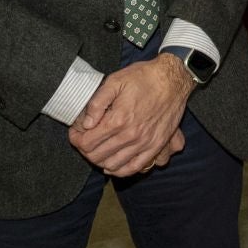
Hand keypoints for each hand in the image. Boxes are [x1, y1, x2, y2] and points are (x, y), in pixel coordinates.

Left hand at [69, 54, 193, 175]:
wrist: (172, 79)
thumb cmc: (143, 77)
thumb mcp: (115, 81)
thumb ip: (97, 103)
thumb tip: (86, 123)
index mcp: (118, 119)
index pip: (87, 142)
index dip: (76, 139)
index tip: (75, 133)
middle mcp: (131, 135)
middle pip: (97, 156)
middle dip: (85, 150)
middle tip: (84, 140)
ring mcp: (145, 143)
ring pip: (113, 165)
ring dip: (100, 161)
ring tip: (98, 150)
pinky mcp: (156, 145)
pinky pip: (135, 167)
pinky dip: (120, 171)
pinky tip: (113, 165)